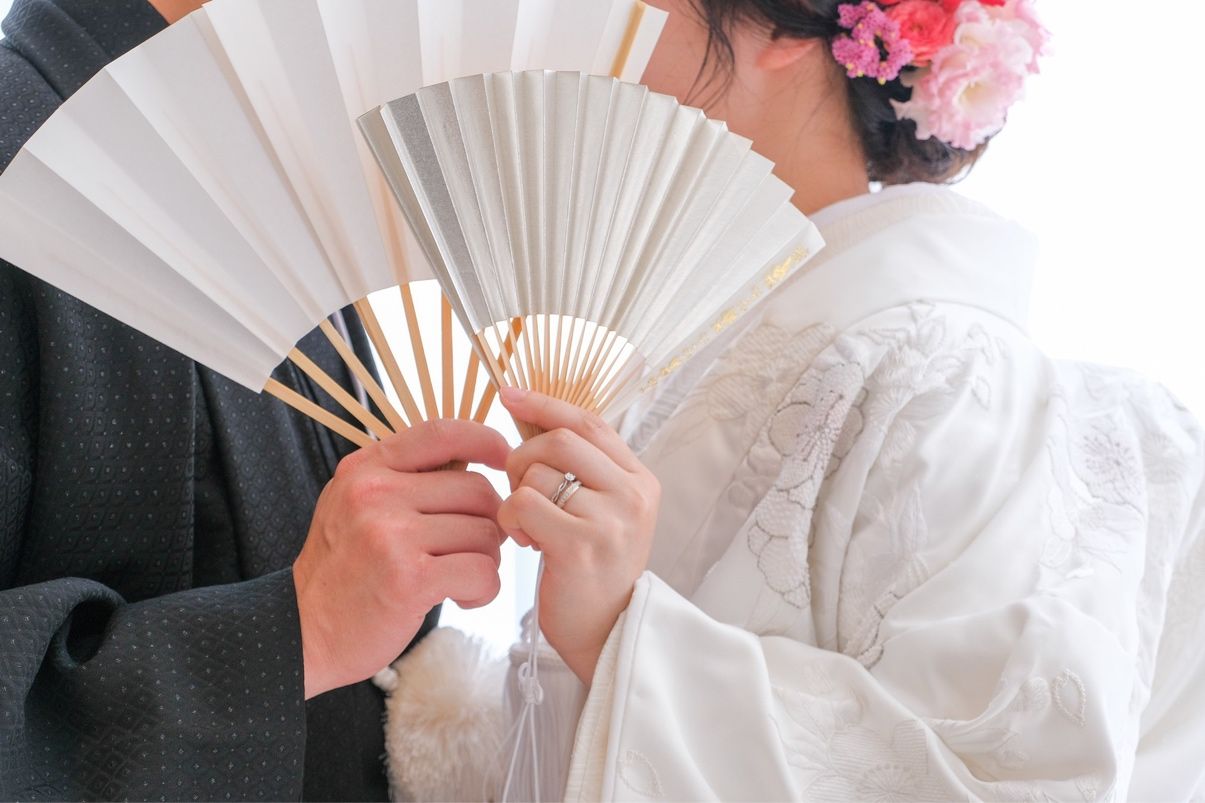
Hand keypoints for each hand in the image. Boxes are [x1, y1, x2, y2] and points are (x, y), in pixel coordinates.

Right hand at [293, 419, 510, 698]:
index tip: (503, 457)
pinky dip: (484, 589)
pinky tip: (463, 598)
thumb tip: (471, 459)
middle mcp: (377, 493)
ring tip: (461, 577)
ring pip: (485, 532)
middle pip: (477, 490)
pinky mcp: (409, 578)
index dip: (485, 439)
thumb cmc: (341, 571)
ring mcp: (391, 535)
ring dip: (487, 560)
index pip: (442, 433)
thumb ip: (403, 478)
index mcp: (367, 469)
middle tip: (472, 550)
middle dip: (489, 523)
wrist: (303, 632)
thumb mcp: (355, 505)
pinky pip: (481, 571)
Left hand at [496, 388, 659, 683]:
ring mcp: (611, 520)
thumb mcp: (600, 512)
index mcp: (639, 481)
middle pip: (560, 441)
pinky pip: (525, 504)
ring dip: (516, 496)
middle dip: (523, 458)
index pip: (588, 422)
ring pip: (538, 473)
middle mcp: (632, 495)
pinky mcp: (581, 545)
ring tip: (527, 526)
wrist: (606, 633)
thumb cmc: (591, 571)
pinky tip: (523, 540)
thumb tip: (530, 418)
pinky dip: (511, 519)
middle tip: (518, 488)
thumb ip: (580, 469)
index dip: (545, 403)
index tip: (509, 394)